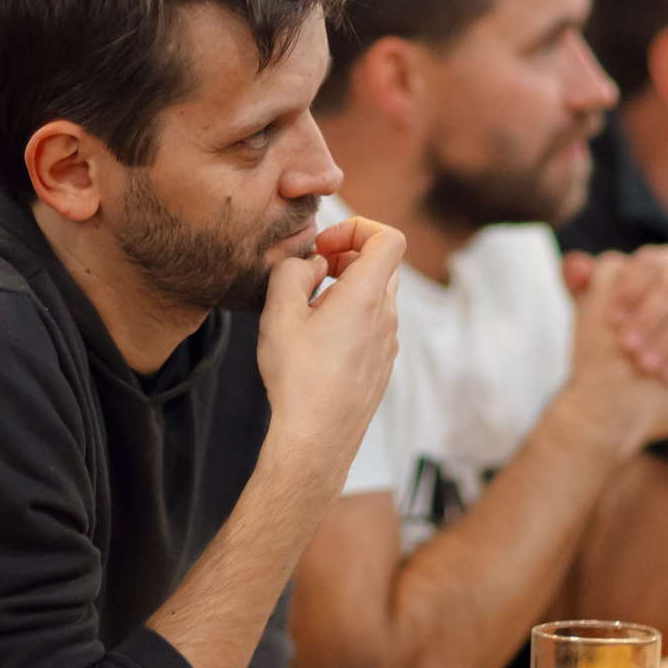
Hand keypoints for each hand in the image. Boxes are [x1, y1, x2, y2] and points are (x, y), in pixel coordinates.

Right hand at [254, 216, 402, 480]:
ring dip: (347, 289)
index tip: (324, 247)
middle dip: (347, 257)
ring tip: (309, 310)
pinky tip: (318, 341)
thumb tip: (311, 266)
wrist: (316, 439)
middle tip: (313, 273)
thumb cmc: (298, 378)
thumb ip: (291, 272)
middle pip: (382, 265)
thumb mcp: (278, 313)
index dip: (357, 228)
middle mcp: (387, 317)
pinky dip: (351, 317)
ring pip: (377, 297)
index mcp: (367, 296)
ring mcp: (388, 344)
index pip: (388, 238)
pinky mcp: (381, 366)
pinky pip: (373, 326)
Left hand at [558, 248, 667, 454]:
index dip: (630, 289)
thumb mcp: (593, 316)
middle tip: (627, 347)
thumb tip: (575, 265)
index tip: (611, 320)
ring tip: (645, 365)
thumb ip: (582, 287)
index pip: (650, 263)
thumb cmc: (616, 346)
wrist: (640, 390)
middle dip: (649, 316)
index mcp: (661, 262)